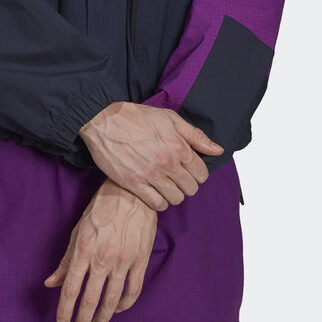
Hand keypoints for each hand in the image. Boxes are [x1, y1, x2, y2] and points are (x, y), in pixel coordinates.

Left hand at [42, 177, 157, 321]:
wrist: (130, 193)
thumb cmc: (100, 210)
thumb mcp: (78, 231)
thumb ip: (66, 261)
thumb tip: (50, 283)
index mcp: (84, 250)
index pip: (71, 288)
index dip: (65, 309)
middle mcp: (102, 258)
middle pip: (90, 299)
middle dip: (83, 319)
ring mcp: (123, 260)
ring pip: (112, 299)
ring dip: (103, 316)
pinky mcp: (140, 260)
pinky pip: (133, 290)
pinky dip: (125, 304)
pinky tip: (118, 308)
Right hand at [78, 101, 223, 210]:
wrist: (104, 120)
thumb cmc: (136, 117)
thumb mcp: (169, 118)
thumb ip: (195, 135)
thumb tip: (218, 150)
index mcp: (178, 147)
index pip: (202, 173)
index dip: (198, 173)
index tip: (189, 170)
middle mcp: (167, 163)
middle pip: (191, 188)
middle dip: (187, 184)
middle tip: (177, 177)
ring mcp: (150, 175)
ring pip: (176, 199)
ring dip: (174, 194)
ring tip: (166, 185)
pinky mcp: (133, 183)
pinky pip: (157, 204)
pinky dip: (159, 202)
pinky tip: (155, 192)